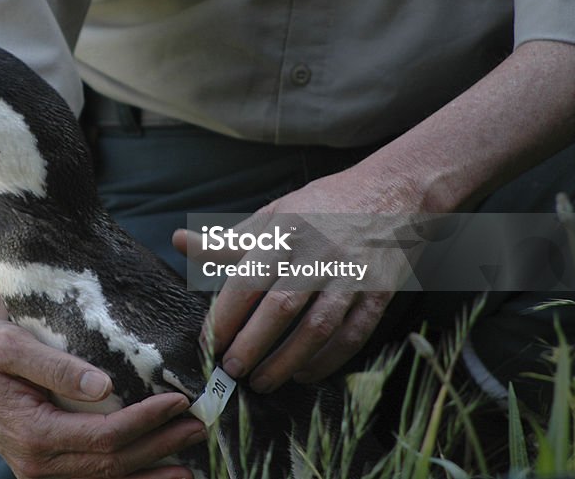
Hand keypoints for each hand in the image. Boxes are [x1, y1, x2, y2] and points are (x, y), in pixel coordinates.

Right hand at [0, 317, 205, 478]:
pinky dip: (128, 477)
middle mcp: (38, 463)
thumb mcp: (13, 347)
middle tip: (198, 425)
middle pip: (113, 463)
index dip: (145, 422)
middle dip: (159, 445)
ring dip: (150, 469)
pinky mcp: (45, 466)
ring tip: (191, 460)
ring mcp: (41, 470)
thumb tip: (104, 386)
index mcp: (34, 434)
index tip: (177, 400)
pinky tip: (156, 473)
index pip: (105, 437)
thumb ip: (58, 368)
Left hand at [174, 165, 425, 392]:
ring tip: (262, 382)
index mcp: (287, 232)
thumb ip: (229, 239)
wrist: (394, 192)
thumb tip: (180, 242)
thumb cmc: (324, 206)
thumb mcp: (276, 213)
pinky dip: (326, 361)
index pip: (248, 280)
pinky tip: (303, 374)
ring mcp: (351, 275)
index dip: (225, 316)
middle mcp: (319, 254)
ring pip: (317, 329)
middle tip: (230, 370)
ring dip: (286, 362)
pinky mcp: (378, 293)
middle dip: (251, 346)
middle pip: (280, 308)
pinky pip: (351, 335)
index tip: (209, 341)